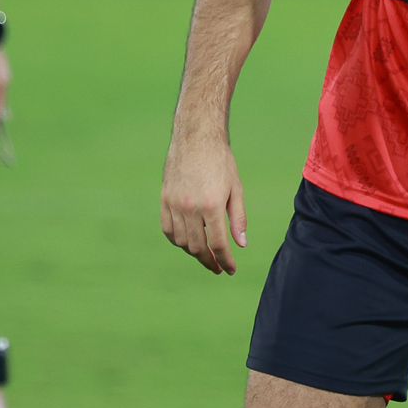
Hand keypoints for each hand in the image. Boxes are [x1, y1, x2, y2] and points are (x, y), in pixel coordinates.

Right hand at [161, 135, 246, 274]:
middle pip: (198, 247)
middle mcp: (190, 208)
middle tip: (218, 267)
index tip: (231, 270)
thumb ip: (238, 218)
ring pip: (182, 241)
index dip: (225, 261)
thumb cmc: (221, 161)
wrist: (197, 136)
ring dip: (194, 252)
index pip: (218, 244)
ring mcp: (175, 204)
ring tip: (205, 254)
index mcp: (211, 206)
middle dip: (210, 261)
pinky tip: (187, 242)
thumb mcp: (236, 188)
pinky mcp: (165, 199)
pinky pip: (168, 229)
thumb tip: (242, 244)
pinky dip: (177, 240)